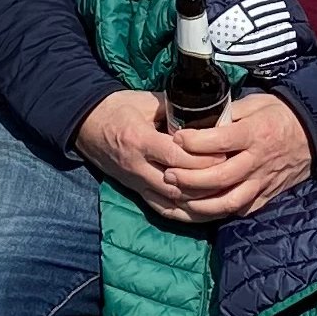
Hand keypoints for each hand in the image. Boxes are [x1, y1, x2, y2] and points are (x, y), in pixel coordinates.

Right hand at [72, 89, 222, 220]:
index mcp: (139, 140)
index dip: (202, 158)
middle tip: (231, 175)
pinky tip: (205, 212)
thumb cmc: (116, 108)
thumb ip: (174, 108)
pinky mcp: (136, 191)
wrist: (85, 124)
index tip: (225, 153)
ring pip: (172, 203)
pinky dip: (185, 214)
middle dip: (206, 183)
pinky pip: (163, 210)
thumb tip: (205, 111)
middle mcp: (137, 167)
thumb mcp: (144, 101)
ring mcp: (135, 183)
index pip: (175, 156)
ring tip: (225, 196)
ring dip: (200, 203)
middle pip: (177, 184)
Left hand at [168, 93, 316, 220]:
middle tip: (168, 174)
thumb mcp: (255, 103)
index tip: (176, 137)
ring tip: (179, 196)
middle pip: (219, 176)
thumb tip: (198, 119)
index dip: (194, 142)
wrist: (315, 133)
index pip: (220, 141)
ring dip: (199, 202)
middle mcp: (257, 161)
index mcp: (254, 133)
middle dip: (189, 178)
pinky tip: (199, 209)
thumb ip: (227, 114)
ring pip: (228, 201)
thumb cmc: (280, 114)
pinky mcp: (266, 196)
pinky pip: (240, 209)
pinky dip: (218, 212)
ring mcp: (262, 182)